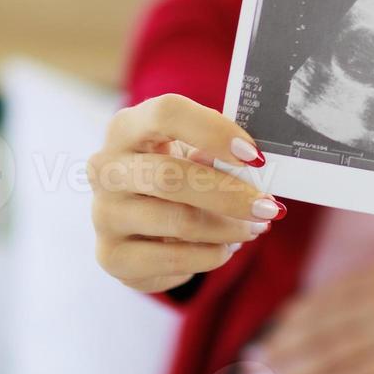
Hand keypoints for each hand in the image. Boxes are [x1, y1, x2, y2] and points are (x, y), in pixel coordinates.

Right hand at [88, 93, 286, 294]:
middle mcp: (106, 169)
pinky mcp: (112, 257)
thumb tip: (255, 167)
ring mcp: (104, 214)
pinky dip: (211, 256)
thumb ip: (217, 152)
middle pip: (169, 176)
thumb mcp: (193, 151)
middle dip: (229, 194)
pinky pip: (173, 260)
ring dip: (228, 229)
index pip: (166, 113)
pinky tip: (225, 248)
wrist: (140, 220)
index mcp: (127, 127)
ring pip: (177, 222)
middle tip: (269, 207)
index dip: (214, 131)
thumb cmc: (176, 171)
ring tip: (255, 228)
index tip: (254, 156)